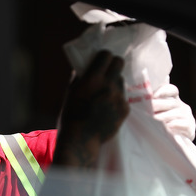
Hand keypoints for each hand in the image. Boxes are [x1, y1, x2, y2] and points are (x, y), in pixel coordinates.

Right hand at [55, 51, 128, 167]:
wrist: (81, 140)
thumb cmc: (71, 115)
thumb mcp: (70, 92)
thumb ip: (79, 77)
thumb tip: (85, 65)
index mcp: (93, 79)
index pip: (106, 55)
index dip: (104, 56)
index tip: (102, 59)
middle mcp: (108, 85)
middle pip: (119, 63)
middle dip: (113, 64)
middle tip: (108, 71)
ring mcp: (119, 97)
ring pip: (121, 81)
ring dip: (114, 82)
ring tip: (105, 93)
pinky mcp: (125, 109)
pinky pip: (123, 97)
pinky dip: (117, 98)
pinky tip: (107, 107)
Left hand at [152, 83, 195, 140]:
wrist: (175, 141)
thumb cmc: (161, 124)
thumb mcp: (156, 112)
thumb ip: (151, 103)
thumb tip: (137, 93)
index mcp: (173, 99)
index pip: (171, 90)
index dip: (163, 90)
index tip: (153, 95)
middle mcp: (181, 106)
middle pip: (171, 102)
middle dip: (158, 105)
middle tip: (147, 109)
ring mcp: (187, 116)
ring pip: (176, 113)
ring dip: (163, 117)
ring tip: (153, 120)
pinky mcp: (191, 128)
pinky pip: (183, 124)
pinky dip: (174, 125)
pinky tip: (166, 128)